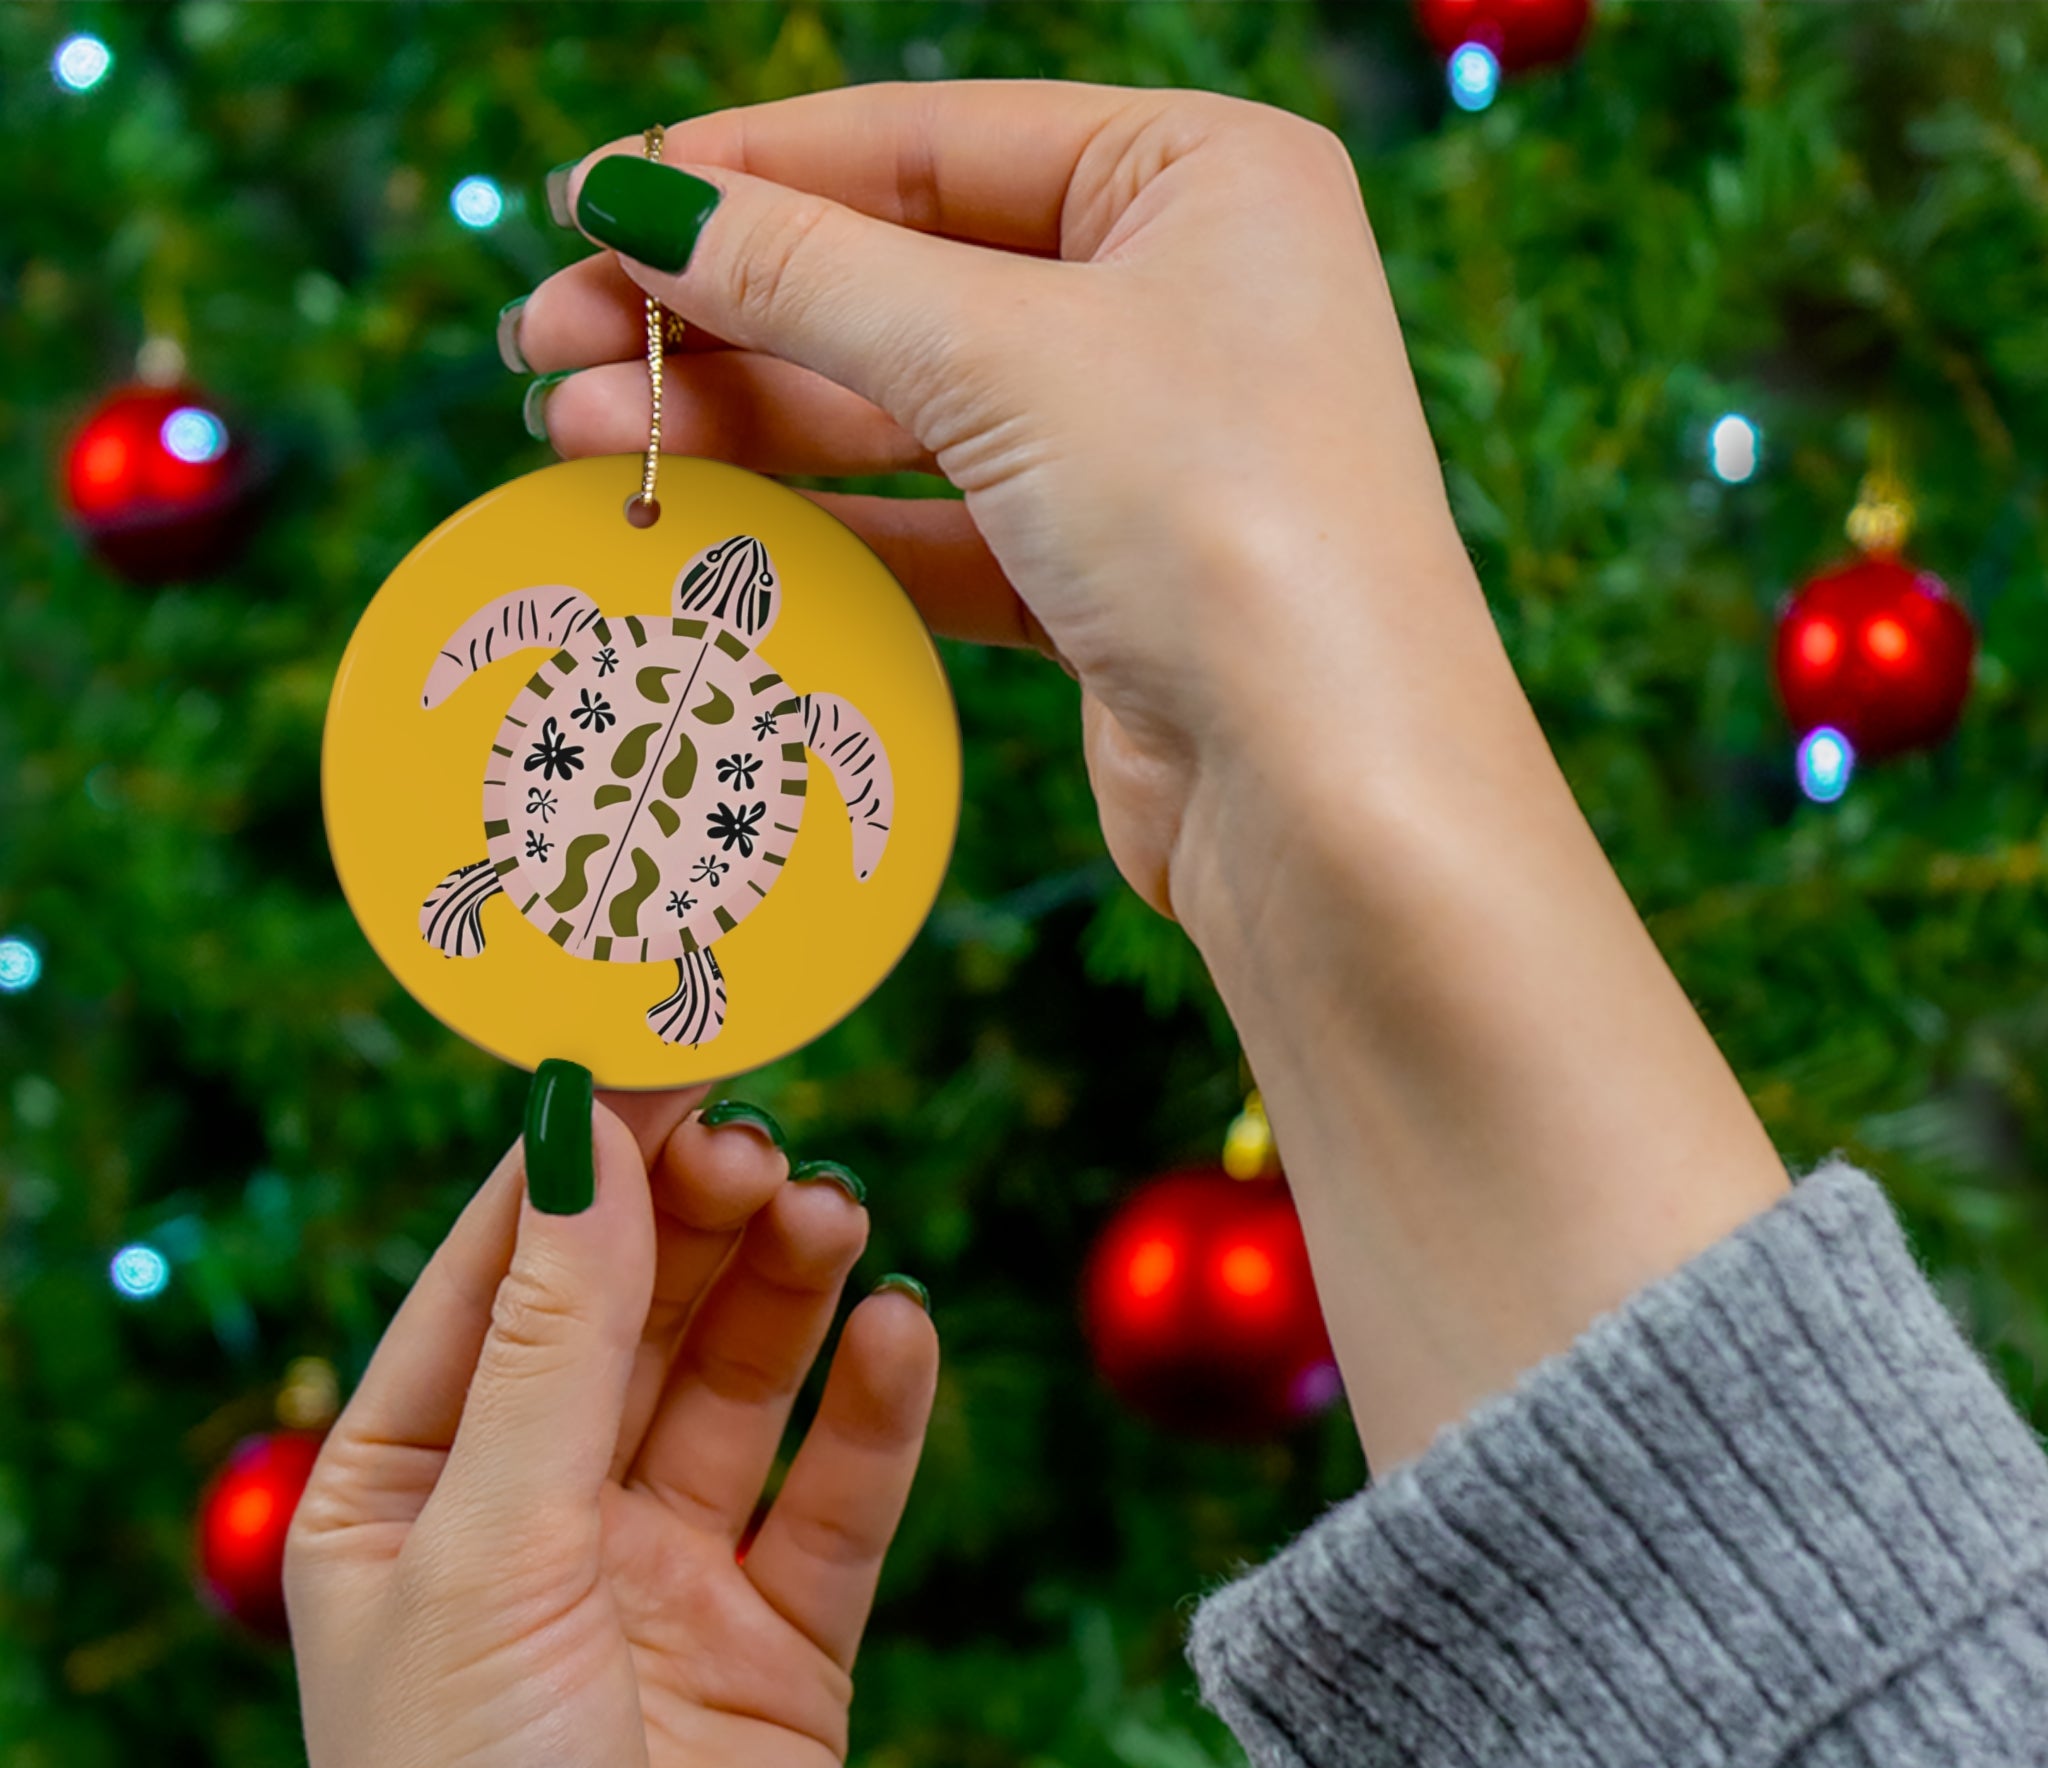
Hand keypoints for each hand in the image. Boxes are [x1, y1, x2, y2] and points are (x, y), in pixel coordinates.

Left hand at [285, 1085, 936, 1767]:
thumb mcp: (491, 1553)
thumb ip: (555, 1341)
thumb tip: (584, 1135)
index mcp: (411, 1490)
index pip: (501, 1274)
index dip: (581, 1160)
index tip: (663, 1049)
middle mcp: (538, 1519)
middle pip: (632, 1312)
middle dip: (694, 1219)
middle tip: (763, 1139)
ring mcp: (664, 1578)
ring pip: (738, 1385)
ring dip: (786, 1291)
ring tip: (834, 1214)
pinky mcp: (782, 1643)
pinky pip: (837, 1496)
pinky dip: (874, 1410)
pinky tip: (900, 1333)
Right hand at [512, 80, 1475, 929]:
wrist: (1330, 795)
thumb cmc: (1218, 522)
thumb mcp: (1001, 357)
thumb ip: (809, 274)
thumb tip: (636, 200)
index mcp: (1200, 178)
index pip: (929, 142)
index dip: (747, 171)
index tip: (590, 201)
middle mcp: (1182, 299)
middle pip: (902, 278)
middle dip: (720, 311)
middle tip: (545, 341)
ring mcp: (1145, 447)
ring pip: (906, 411)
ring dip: (744, 423)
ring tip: (575, 434)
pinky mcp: (1107, 581)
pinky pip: (936, 527)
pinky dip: (821, 526)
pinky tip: (695, 521)